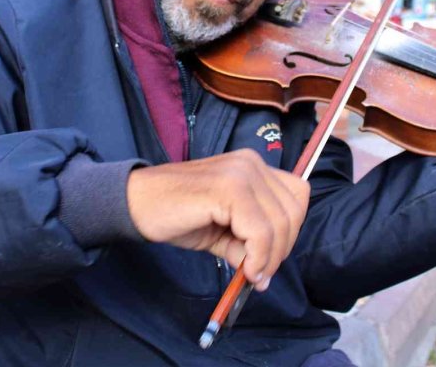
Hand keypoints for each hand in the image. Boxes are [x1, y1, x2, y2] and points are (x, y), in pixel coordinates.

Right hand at [126, 149, 309, 291]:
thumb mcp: (222, 231)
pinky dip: (258, 256)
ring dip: (269, 257)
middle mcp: (251, 163)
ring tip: (249, 273)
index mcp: (253, 166)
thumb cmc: (177, 215)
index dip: (290, 229)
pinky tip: (244, 269)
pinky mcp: (228, 188)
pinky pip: (260, 231)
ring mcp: (241, 173)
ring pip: (281, 223)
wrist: (137, 204)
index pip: (298, 196)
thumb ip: (248, 242)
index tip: (268, 256)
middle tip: (258, 272)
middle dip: (282, 249)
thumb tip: (266, 272)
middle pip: (294, 211)